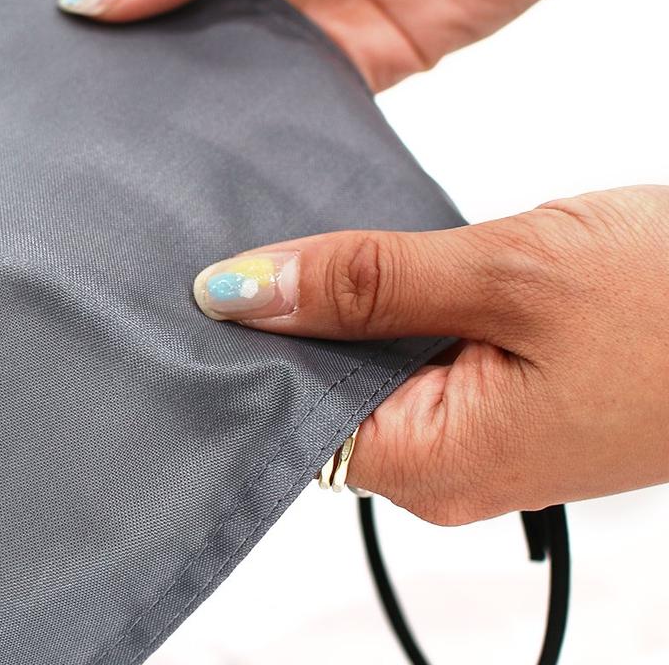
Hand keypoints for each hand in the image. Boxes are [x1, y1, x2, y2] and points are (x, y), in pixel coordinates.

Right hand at [58, 0, 668, 90]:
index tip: (28, 46)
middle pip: (156, 25)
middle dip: (118, 67)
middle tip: (62, 117)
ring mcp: (286, 14)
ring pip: (211, 73)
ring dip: (176, 106)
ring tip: (119, 148)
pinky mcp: (340, 64)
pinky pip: (280, 105)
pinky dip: (247, 129)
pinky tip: (207, 154)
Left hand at [191, 185, 668, 523]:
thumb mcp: (505, 273)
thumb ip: (367, 282)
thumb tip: (240, 290)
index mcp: (435, 462)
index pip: (290, 422)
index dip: (243, 351)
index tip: (199, 282)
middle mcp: (446, 465)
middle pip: (321, 394)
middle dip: (284, 320)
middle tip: (236, 238)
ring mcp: (475, 431)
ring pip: (365, 368)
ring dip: (340, 306)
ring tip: (297, 237)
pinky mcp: (499, 394)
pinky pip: (411, 353)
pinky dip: (387, 305)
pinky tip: (369, 260)